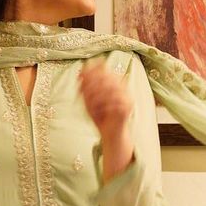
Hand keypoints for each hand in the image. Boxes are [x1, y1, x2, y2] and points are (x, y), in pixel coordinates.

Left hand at [80, 63, 134, 179]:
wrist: (111, 136)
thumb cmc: (101, 117)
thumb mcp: (90, 101)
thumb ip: (85, 88)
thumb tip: (79, 72)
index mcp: (116, 84)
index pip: (106, 71)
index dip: (93, 70)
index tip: (81, 72)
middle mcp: (123, 89)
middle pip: (107, 79)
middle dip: (92, 83)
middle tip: (81, 89)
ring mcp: (126, 98)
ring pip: (110, 89)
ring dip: (96, 95)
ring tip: (89, 104)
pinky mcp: (127, 109)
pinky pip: (114, 103)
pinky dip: (102, 106)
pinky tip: (96, 111)